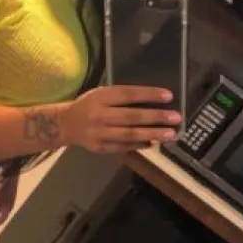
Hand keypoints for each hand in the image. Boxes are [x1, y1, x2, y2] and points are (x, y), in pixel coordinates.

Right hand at [60, 86, 180, 153]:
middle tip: (176, 118)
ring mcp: (99, 134)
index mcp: (100, 97)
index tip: (169, 96)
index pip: (128, 94)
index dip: (149, 95)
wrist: (66, 124)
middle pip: (132, 117)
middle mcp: (99, 115)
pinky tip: (154, 142)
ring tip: (170, 134)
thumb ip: (122, 97)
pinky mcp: (100, 148)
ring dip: (152, 134)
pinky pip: (124, 147)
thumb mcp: (101, 94)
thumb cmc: (89, 105)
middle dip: (156, 117)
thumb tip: (153, 103)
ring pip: (130, 134)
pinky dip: (140, 145)